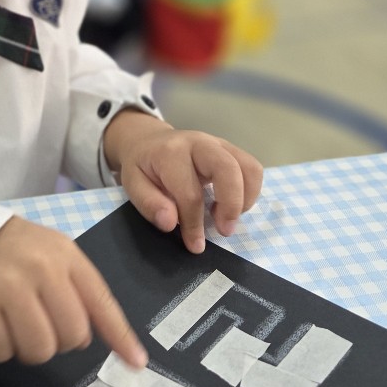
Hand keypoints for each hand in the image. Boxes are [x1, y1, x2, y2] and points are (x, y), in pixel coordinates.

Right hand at [0, 216, 146, 368]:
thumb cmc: (12, 249)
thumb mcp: (51, 254)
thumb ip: (77, 290)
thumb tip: (97, 340)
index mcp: (64, 256)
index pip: (100, 302)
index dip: (120, 337)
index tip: (136, 364)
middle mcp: (40, 269)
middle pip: (70, 337)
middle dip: (59, 341)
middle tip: (40, 324)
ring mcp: (6, 287)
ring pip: (37, 350)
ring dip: (27, 347)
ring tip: (14, 324)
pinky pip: (0, 351)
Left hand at [103, 111, 262, 253]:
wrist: (148, 141)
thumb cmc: (143, 167)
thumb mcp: (133, 185)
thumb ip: (149, 204)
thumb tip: (170, 223)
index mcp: (171, 153)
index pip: (190, 192)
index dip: (194, 223)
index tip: (195, 245)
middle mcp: (199, 143)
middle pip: (228, 169)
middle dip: (231, 205)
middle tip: (224, 230)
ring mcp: (219, 144)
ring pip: (249, 167)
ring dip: (245, 199)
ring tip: (227, 218)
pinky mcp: (231, 149)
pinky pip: (253, 168)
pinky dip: (249, 191)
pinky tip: (231, 205)